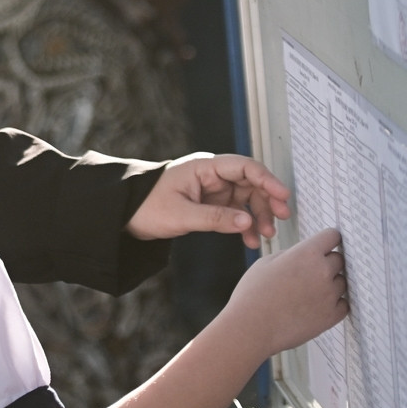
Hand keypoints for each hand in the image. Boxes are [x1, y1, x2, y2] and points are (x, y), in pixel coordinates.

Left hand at [127, 152, 290, 248]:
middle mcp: (212, 176)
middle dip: (266, 202)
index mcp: (204, 167)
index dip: (267, 180)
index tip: (282, 196)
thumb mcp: (181, 215)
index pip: (244, 167)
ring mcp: (211, 190)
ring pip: (245, 200)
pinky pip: (234, 212)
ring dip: (257, 217)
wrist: (123, 215)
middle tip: (279, 220)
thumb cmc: (146, 207)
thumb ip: (215, 218)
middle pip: (250, 183)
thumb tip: (247, 222)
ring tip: (265, 236)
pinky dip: (243, 225)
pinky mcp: (209, 204)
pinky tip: (250, 240)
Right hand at [222, 227, 347, 356]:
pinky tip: (317, 305)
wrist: (251, 328)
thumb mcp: (266, 262)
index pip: (332, 236)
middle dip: (327, 263)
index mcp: (307, 253)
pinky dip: (334, 303)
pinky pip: (343, 304)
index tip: (324, 245)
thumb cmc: (253, 294)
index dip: (327, 240)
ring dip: (330, 284)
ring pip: (342, 282)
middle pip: (339, 259)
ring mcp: (330, 295)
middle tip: (309, 273)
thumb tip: (304, 255)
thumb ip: (291, 254)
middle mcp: (323, 271)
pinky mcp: (331, 316)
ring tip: (309, 292)